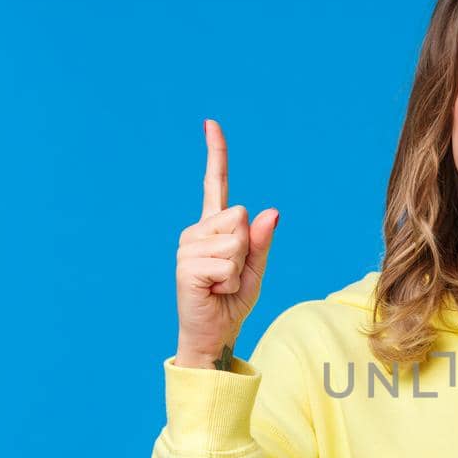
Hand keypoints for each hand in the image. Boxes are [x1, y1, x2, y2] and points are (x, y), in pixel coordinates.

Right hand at [174, 119, 280, 366]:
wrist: (214, 333)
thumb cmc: (232, 301)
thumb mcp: (256, 269)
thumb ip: (261, 241)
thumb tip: (271, 211)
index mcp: (213, 228)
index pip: (214, 184)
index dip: (215, 154)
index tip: (211, 123)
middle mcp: (196, 231)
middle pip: (239, 217)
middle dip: (246, 250)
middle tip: (232, 274)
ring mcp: (188, 247)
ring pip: (235, 241)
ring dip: (239, 269)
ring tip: (223, 284)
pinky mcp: (186, 266)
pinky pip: (227, 263)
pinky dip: (231, 281)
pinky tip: (215, 290)